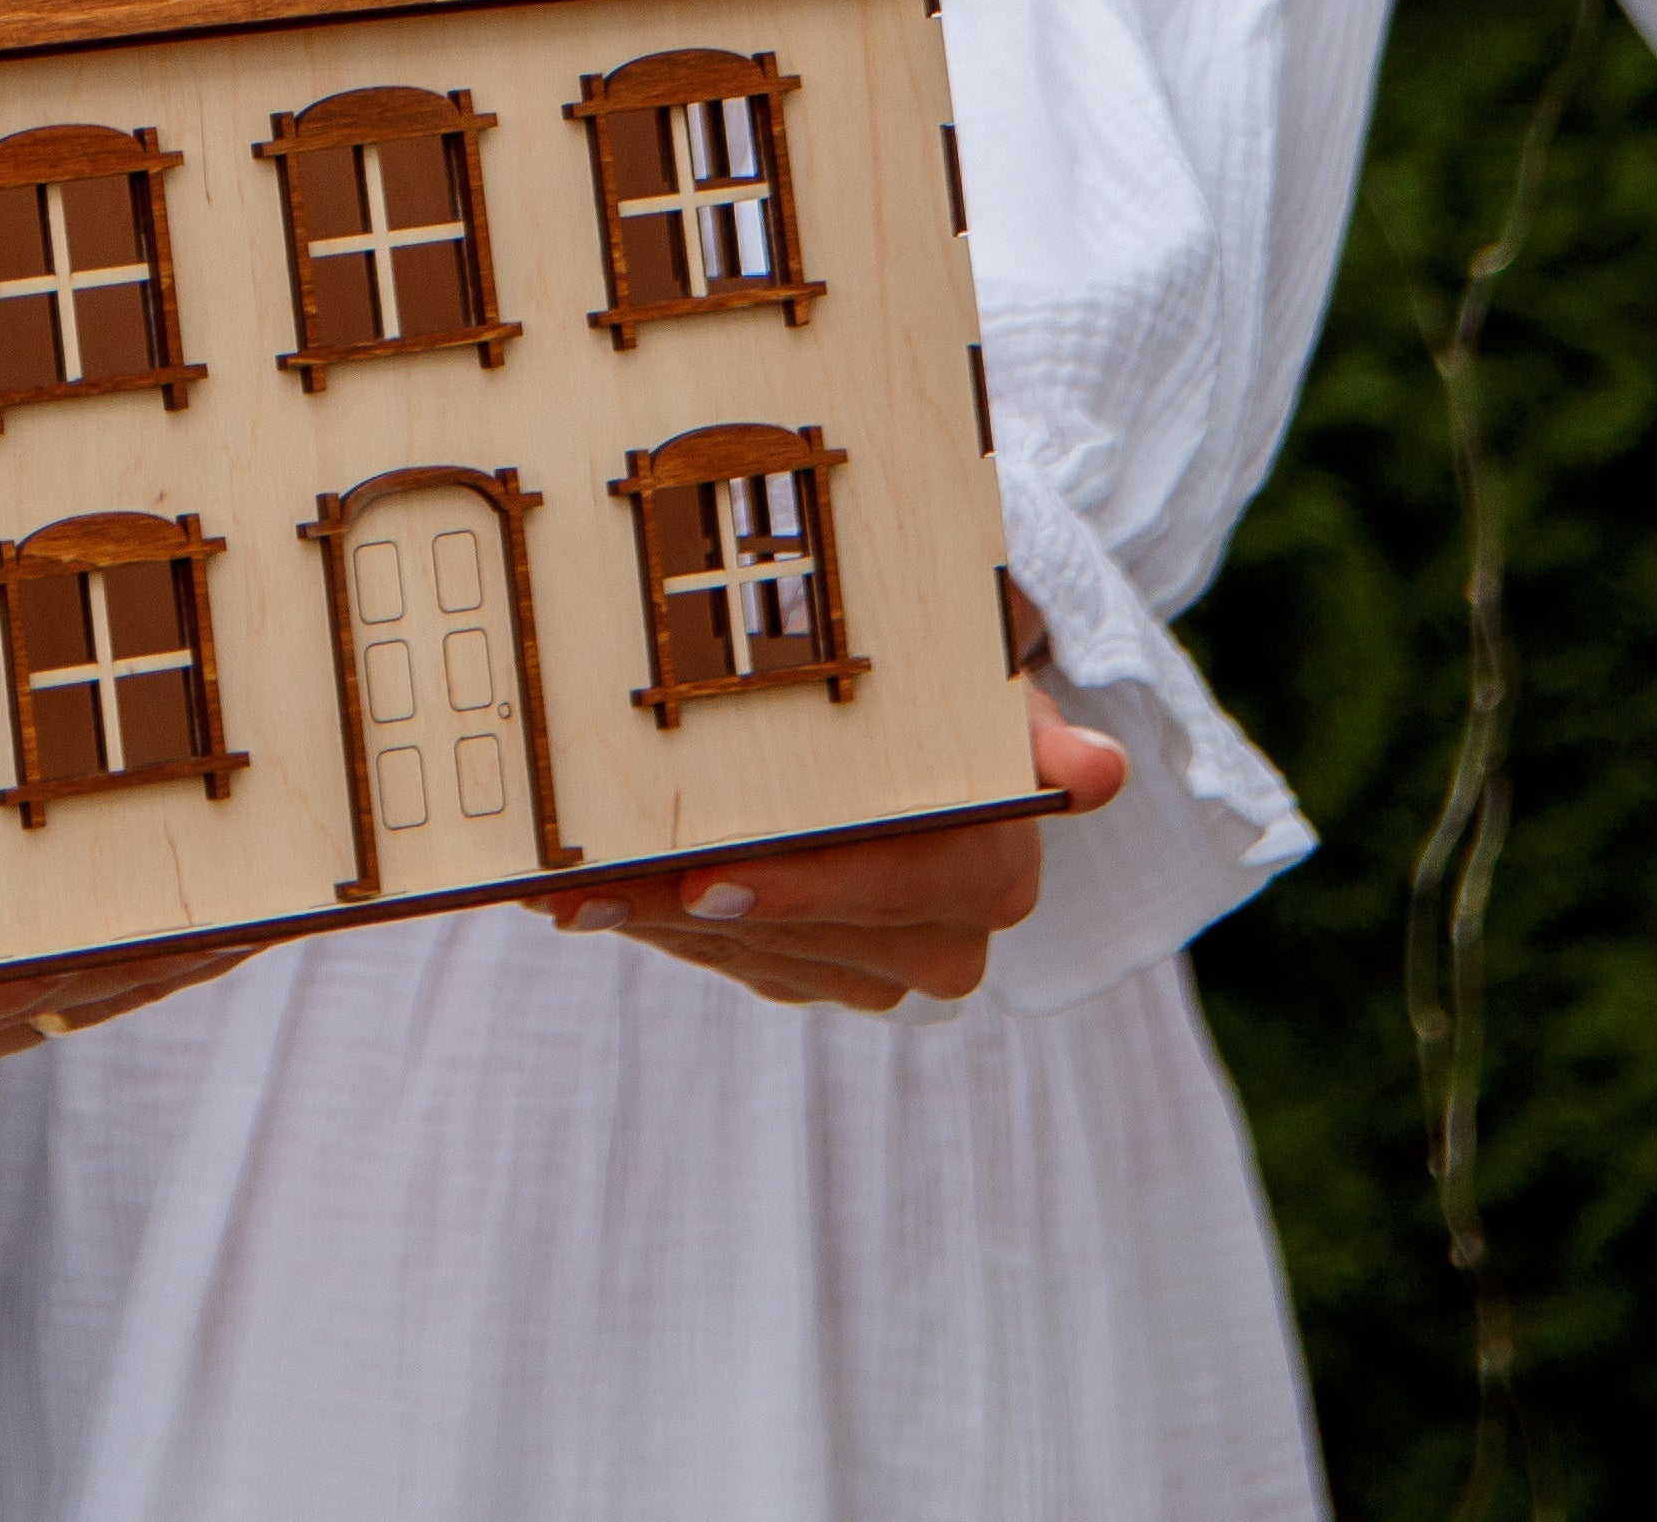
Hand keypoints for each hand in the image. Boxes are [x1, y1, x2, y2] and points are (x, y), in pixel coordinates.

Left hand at [526, 684, 1124, 1010]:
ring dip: (645, 915)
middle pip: (794, 929)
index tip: (706, 880)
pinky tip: (585, 889)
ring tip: (558, 878)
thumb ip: (1033, 735)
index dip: (799, 889)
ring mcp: (873, 966)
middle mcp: (945, 940)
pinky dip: (651, 919)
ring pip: (742, 950)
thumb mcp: (985, 686)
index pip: (891, 888)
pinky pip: (720, 954)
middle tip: (579, 881)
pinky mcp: (812, 970)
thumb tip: (1099, 773)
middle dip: (678, 905)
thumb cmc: (951, 688)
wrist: (935, 730)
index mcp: (993, 868)